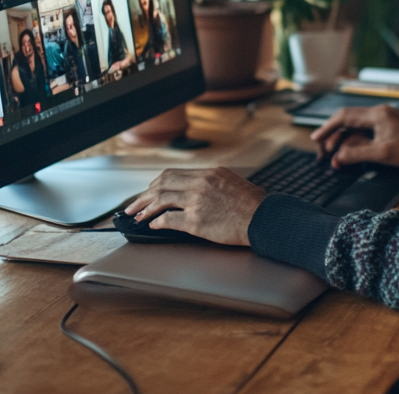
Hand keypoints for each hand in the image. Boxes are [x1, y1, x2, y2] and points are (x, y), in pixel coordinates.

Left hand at [121, 167, 266, 245]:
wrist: (264, 219)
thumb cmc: (254, 205)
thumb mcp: (232, 183)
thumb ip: (213, 183)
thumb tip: (197, 189)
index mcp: (209, 173)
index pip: (173, 174)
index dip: (156, 183)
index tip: (149, 191)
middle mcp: (200, 183)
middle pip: (162, 184)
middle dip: (144, 195)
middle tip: (134, 205)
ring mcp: (197, 201)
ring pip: (161, 199)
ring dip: (145, 208)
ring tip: (137, 215)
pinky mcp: (196, 221)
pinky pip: (168, 219)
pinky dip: (157, 221)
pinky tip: (152, 225)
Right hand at [310, 105, 398, 169]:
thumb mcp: (384, 154)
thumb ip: (357, 154)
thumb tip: (337, 158)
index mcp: (376, 115)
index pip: (344, 117)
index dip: (327, 128)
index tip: (315, 139)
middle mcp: (378, 113)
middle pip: (347, 121)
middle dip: (333, 137)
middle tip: (322, 154)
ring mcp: (384, 119)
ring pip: (356, 128)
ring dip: (344, 141)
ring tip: (335, 158)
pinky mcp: (388, 127)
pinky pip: (366, 132)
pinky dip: (356, 142)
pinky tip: (351, 154)